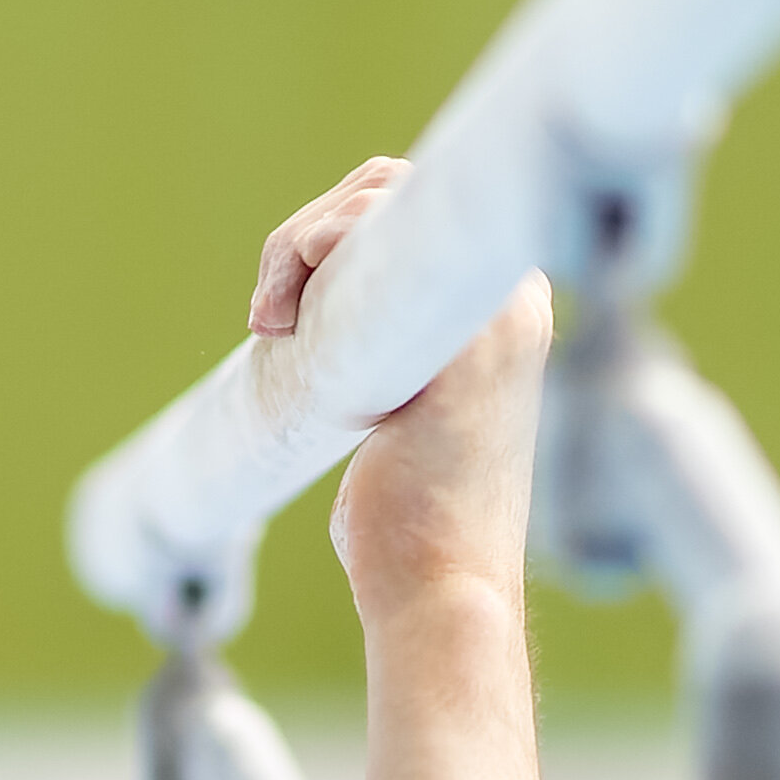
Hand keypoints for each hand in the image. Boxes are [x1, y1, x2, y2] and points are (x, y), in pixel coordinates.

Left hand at [250, 156, 551, 620]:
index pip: (410, 208)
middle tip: (266, 317)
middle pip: (388, 189)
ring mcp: (493, 305)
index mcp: (504, 310)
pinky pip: (371, 226)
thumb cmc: (410, 530)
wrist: (438, 590)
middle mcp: (513, 293)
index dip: (331, 236)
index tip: (281, 310)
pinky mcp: (456, 327)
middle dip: (303, 237)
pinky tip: (286, 306)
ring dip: (296, 245)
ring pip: (374, 195)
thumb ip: (386, 374)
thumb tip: (337, 364)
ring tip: (270, 324)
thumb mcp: (400, 429)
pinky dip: (311, 245)